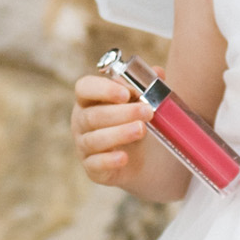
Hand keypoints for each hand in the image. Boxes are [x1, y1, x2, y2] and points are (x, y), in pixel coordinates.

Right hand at [73, 64, 154, 188]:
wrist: (140, 158)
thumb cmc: (134, 121)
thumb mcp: (141, 102)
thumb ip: (148, 85)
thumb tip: (158, 72)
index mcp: (89, 99)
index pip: (85, 88)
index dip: (103, 89)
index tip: (126, 93)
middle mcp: (81, 121)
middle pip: (93, 115)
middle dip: (122, 113)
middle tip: (148, 111)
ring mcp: (84, 145)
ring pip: (95, 139)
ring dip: (119, 133)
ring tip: (142, 129)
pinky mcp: (92, 168)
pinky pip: (96, 164)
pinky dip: (109, 161)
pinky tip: (124, 158)